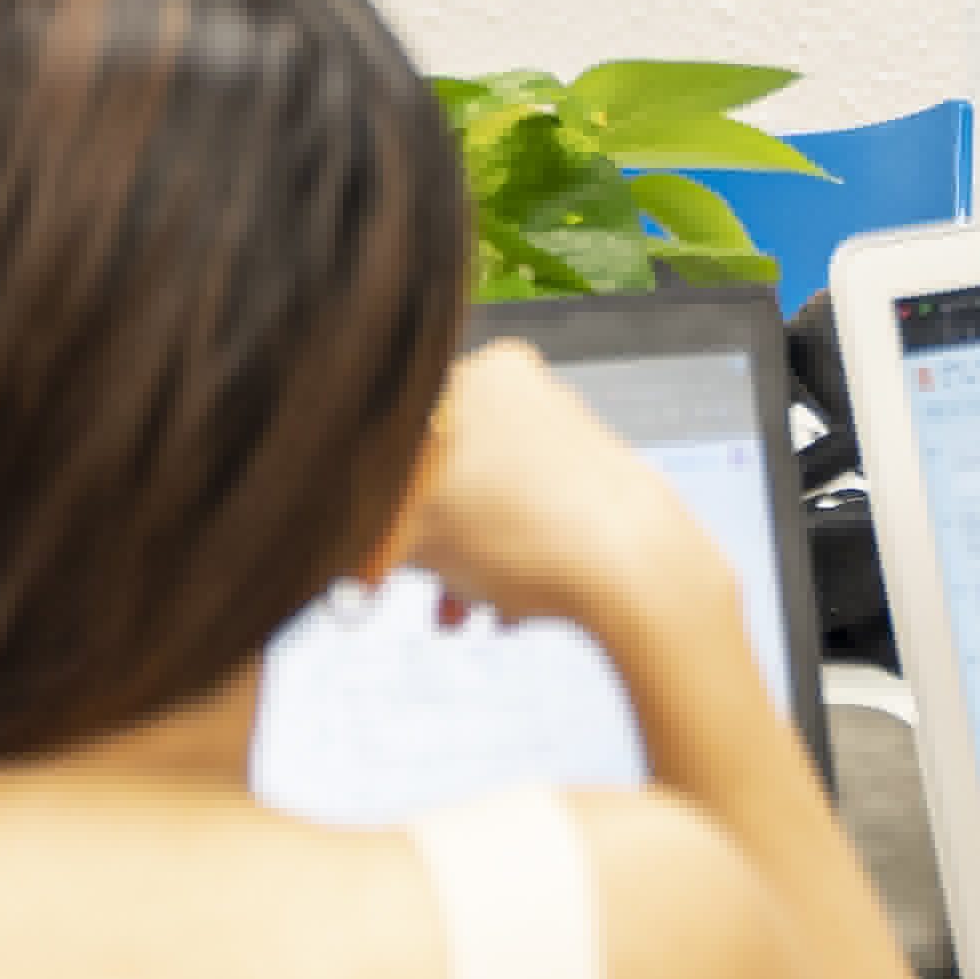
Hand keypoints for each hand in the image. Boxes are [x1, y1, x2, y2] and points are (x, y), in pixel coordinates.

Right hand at [392, 340, 727, 656]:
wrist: (638, 575)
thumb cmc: (530, 535)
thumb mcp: (408, 533)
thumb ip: (363, 527)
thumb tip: (341, 541)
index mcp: (479, 372)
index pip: (395, 429)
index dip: (372, 497)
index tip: (365, 542)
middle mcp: (525, 389)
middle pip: (440, 467)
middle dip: (420, 537)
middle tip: (404, 580)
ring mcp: (564, 429)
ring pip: (484, 497)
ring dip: (462, 557)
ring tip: (461, 606)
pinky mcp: (597, 475)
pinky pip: (529, 513)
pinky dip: (508, 556)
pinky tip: (504, 604)